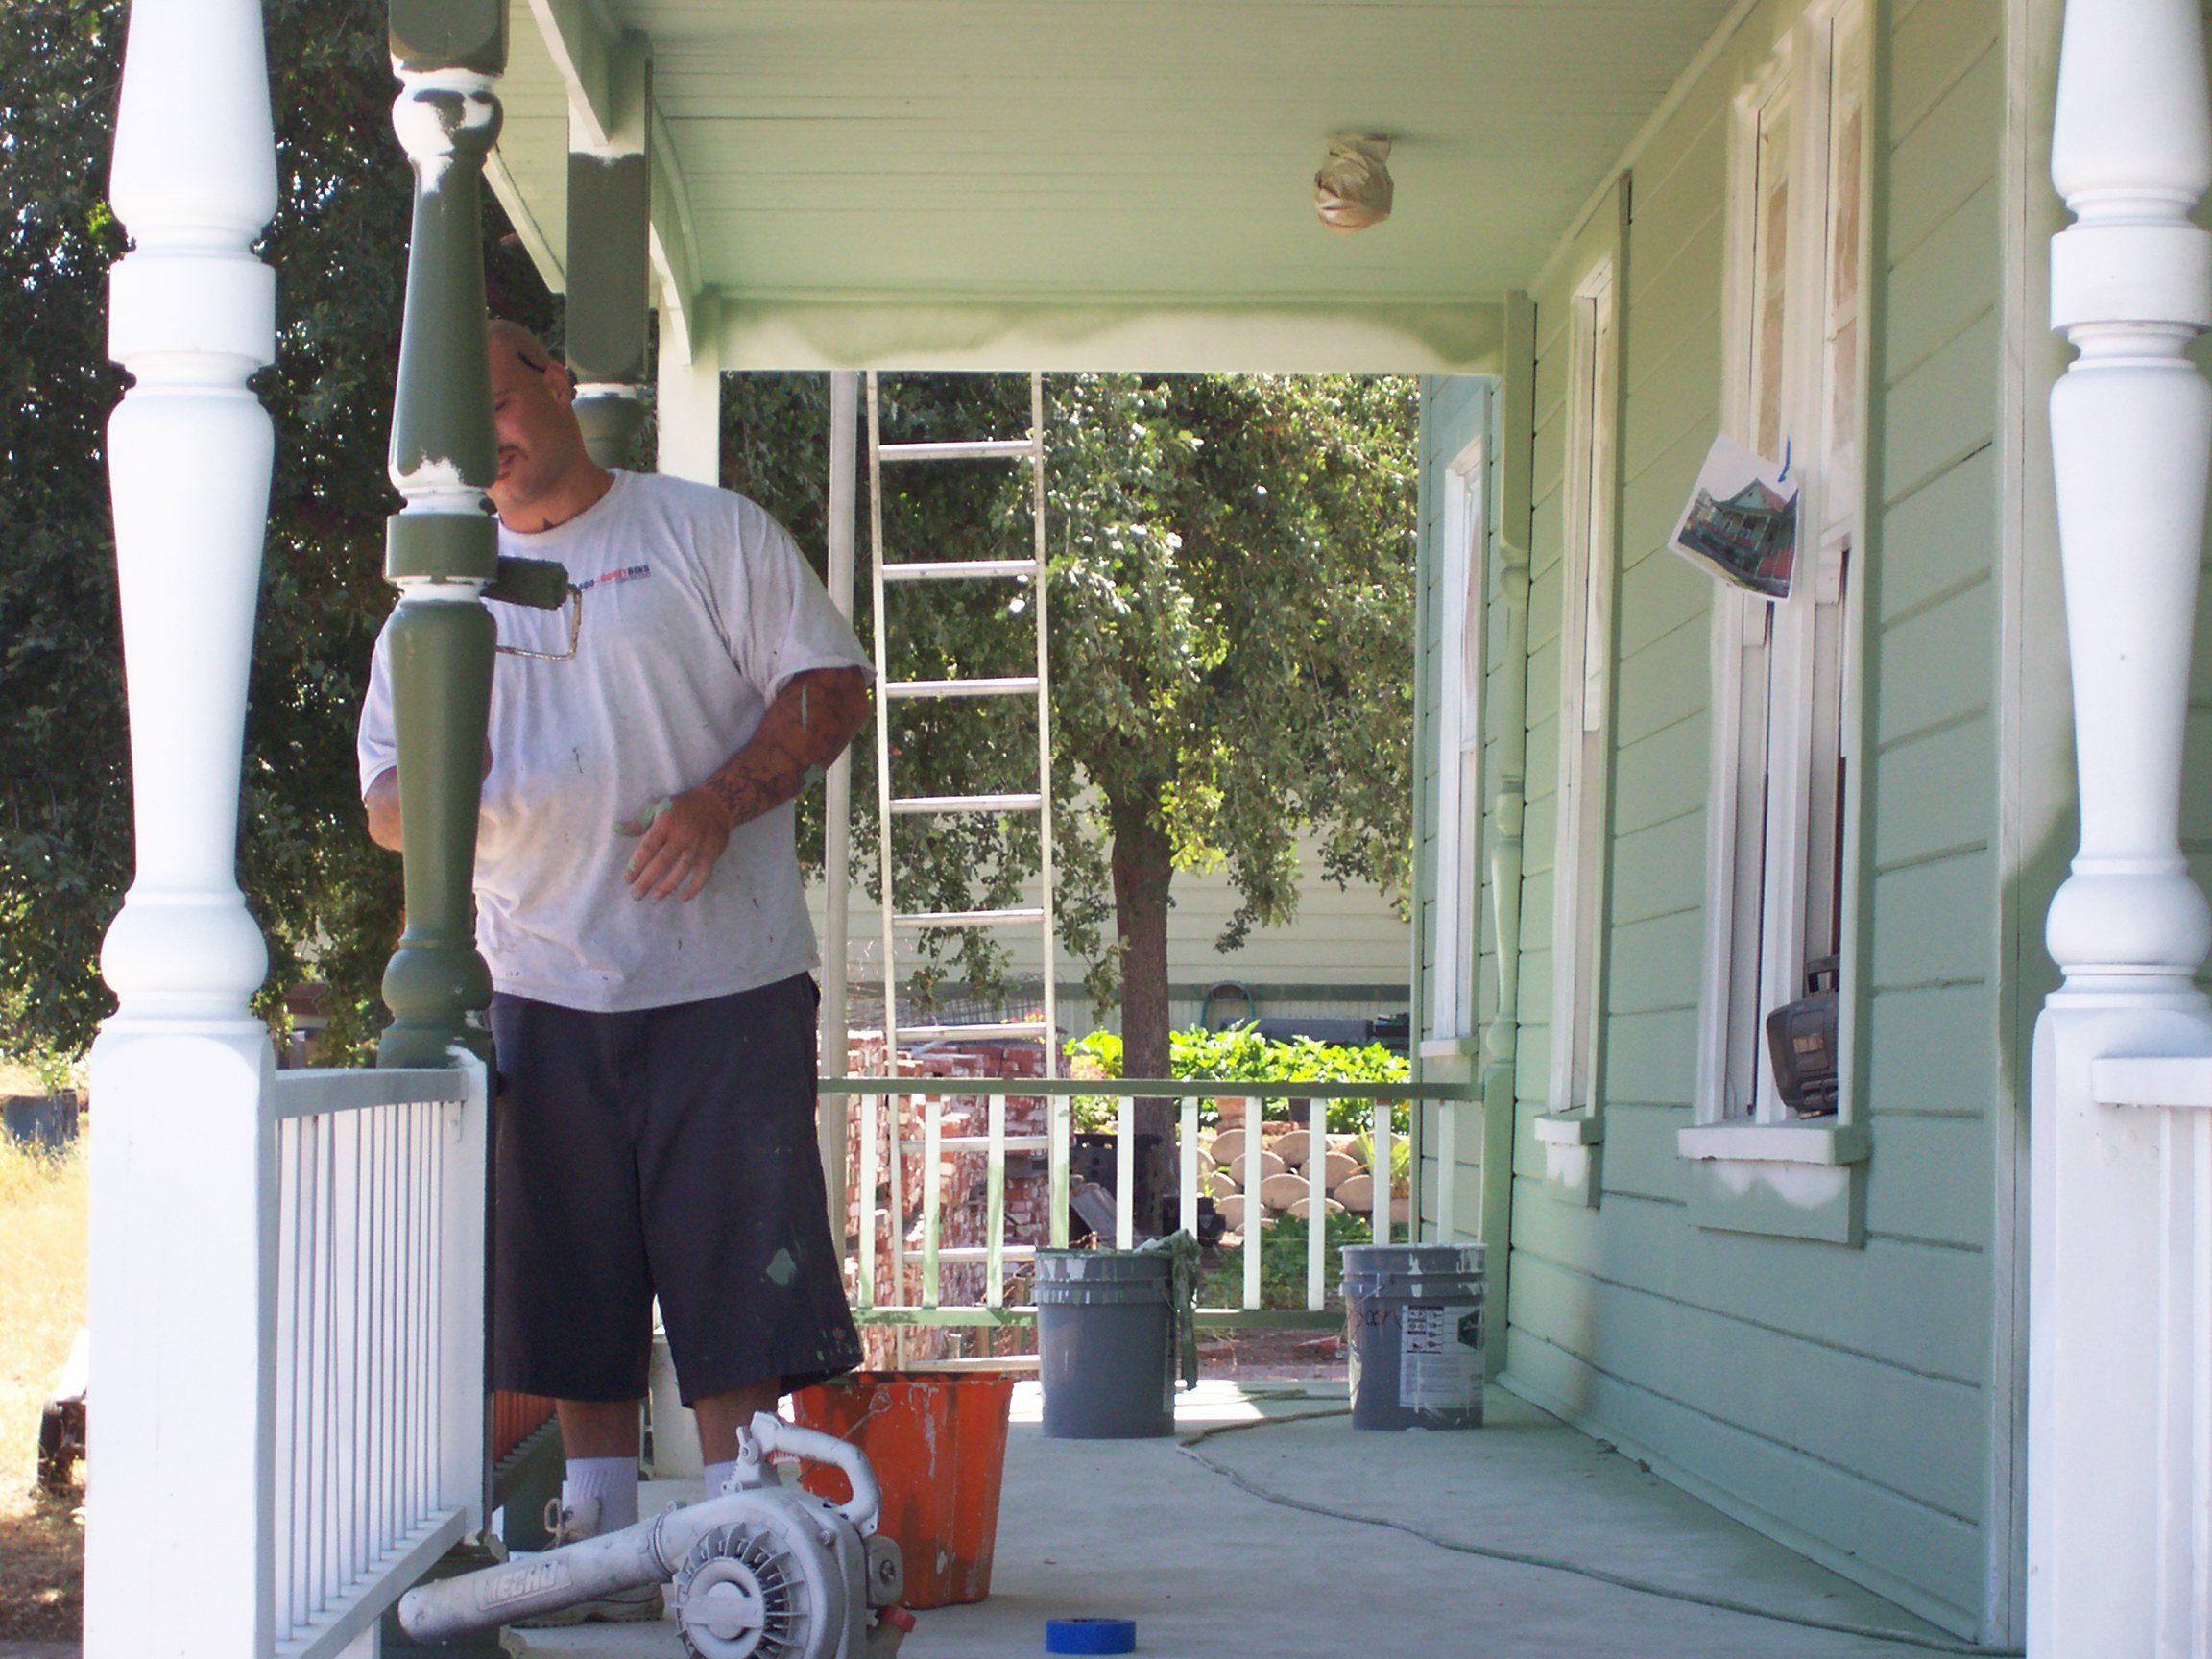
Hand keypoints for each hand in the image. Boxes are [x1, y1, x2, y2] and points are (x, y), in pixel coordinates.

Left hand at [614, 788, 731, 901]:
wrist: (716, 803)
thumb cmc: (681, 806)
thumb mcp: (658, 806)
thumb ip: (639, 822)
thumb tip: (616, 829)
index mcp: (665, 823)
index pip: (648, 847)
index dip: (636, 865)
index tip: (626, 880)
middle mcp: (681, 836)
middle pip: (663, 862)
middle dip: (648, 880)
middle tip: (636, 895)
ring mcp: (698, 846)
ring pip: (682, 870)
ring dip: (668, 886)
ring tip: (655, 898)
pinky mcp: (712, 853)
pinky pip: (703, 874)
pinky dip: (694, 887)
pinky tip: (683, 897)